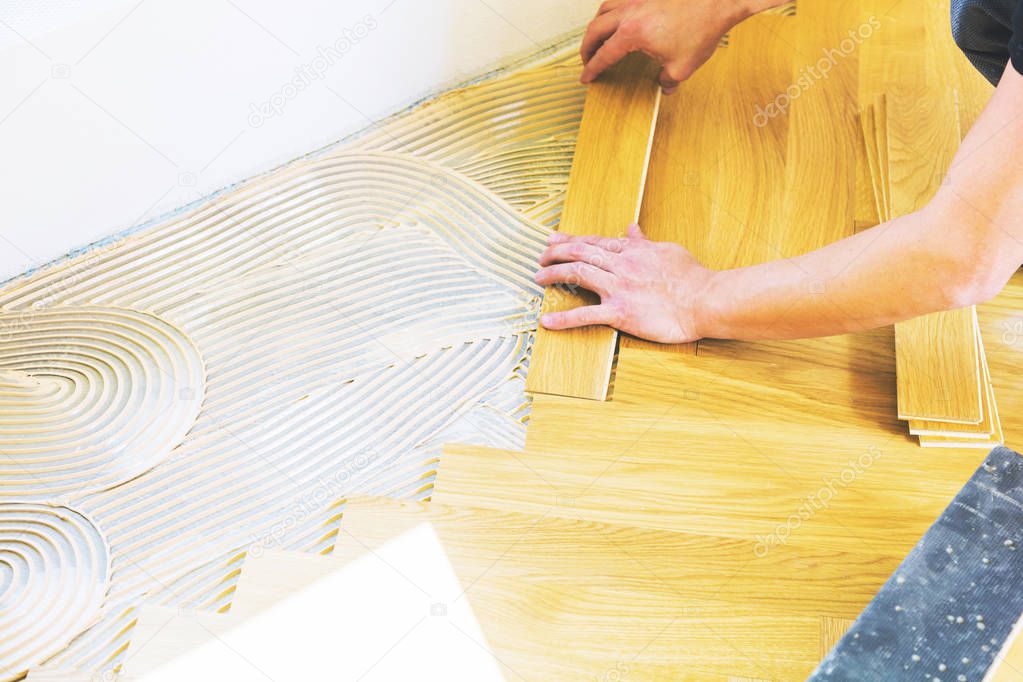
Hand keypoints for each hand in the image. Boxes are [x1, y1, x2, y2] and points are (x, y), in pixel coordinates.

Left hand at [534, 224, 714, 342]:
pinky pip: (586, 315)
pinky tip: (547, 321)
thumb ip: (644, 242)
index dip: (571, 240)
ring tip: (537, 278)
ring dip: (554, 275)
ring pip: (578, 274)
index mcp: (632, 251)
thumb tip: (631, 228)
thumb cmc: (692, 277)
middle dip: (555, 253)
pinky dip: (564, 319)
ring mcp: (619, 288)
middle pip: (580, 252)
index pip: (595, 241)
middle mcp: (621, 265)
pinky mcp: (621, 313)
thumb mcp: (667, 251)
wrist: (705, 300)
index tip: (555, 240)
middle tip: (541, 257)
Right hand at [580, 0, 750, 92]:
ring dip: (596, 26)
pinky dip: (613, 10)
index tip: (586, 77)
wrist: (717, 2)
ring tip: (598, 38)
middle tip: (587, 60)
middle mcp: (629, 12)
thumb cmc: (702, 27)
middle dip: (587, 47)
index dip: (592, 69)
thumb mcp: (683, 67)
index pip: (603, 55)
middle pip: (595, 29)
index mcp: (631, 33)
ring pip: (604, 9)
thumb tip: (665, 86)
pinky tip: (618, 17)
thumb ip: (668, 80)